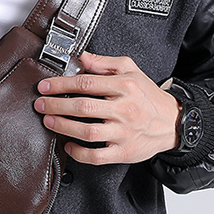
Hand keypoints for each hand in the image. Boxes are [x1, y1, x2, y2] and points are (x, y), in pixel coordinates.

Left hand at [34, 52, 179, 165]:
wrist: (173, 122)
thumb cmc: (148, 96)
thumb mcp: (131, 69)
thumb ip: (104, 63)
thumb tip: (81, 57)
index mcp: (125, 86)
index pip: (86, 84)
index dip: (61, 85)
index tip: (45, 86)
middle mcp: (125, 110)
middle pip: (83, 107)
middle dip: (56, 105)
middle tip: (40, 104)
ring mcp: (124, 133)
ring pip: (87, 132)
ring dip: (63, 127)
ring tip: (49, 121)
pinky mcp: (124, 152)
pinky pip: (97, 156)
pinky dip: (79, 153)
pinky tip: (69, 145)